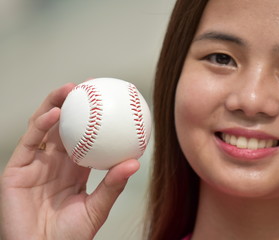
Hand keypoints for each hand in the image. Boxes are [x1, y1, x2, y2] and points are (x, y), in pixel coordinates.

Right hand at [0, 84, 139, 239]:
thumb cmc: (70, 236)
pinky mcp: (16, 170)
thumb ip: (113, 185)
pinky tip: (55, 112)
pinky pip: (29, 143)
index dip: (92, 120)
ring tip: (69, 89)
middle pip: (62, 127)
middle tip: (87, 88)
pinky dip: (40, 125)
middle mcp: (54, 163)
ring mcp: (34, 165)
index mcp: (73, 169)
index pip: (83, 138)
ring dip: (53, 105)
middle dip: (72, 105)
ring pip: (42, 127)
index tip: (107, 102)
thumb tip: (135, 162)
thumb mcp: (97, 208)